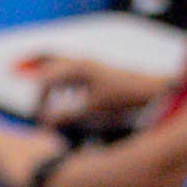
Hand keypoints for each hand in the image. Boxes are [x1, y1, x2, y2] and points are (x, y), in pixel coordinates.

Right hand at [29, 60, 167, 128]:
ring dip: (53, 85)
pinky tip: (71, 98)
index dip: (40, 100)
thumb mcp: (91, 109)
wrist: (149, 90)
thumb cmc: (121, 98)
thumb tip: (46, 124)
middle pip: (49, 68)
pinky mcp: (96, 70)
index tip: (41, 118)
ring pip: (60, 69)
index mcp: (77, 68)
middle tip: (37, 108)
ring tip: (49, 105)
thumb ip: (66, 116)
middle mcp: (80, 62)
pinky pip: (72, 73)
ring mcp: (89, 65)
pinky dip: (66, 85)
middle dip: (41, 89)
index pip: (46, 80)